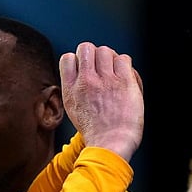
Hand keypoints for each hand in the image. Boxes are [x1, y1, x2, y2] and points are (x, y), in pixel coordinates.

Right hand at [59, 42, 143, 160]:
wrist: (111, 143)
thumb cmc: (95, 131)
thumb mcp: (73, 109)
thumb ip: (74, 88)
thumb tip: (79, 70)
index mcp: (70, 90)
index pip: (67, 58)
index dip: (77, 60)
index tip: (84, 70)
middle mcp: (86, 82)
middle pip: (86, 48)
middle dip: (94, 55)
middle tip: (101, 69)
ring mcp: (105, 81)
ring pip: (106, 50)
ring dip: (110, 59)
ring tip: (113, 73)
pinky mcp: (124, 82)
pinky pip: (124, 59)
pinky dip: (124, 65)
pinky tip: (124, 78)